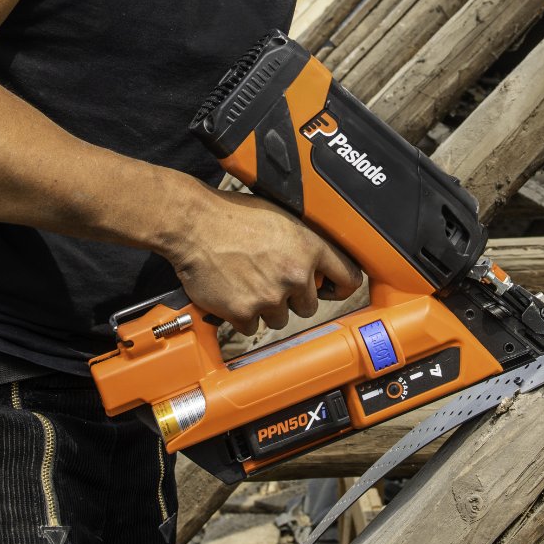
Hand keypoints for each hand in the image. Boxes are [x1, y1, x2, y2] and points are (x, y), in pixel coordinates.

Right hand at [170, 186, 360, 335]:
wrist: (194, 225)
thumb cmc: (233, 216)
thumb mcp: (282, 217)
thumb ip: (304, 243)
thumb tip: (318, 263)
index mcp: (309, 248)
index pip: (348, 278)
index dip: (340, 288)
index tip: (331, 291)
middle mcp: (295, 275)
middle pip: (310, 307)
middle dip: (293, 298)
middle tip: (270, 280)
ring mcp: (270, 296)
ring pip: (280, 319)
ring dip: (266, 308)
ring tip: (247, 283)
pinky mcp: (245, 312)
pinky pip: (252, 327)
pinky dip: (242, 315)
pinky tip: (233, 293)